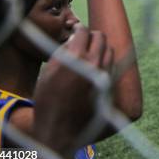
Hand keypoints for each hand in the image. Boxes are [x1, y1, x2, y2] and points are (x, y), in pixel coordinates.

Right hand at [32, 24, 113, 157]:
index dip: (79, 30)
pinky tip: (95, 66)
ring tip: (90, 53)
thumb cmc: (48, 100)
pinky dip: (105, 60)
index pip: (83, 31)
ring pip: (109, 50)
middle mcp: (93, 63)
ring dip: (101, 48)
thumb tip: (75, 37)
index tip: (76, 31)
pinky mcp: (110, 84)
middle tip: (84, 40)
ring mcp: (104, 74)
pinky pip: (111, 64)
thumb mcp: (48, 71)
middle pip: (100, 37)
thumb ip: (63, 51)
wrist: (60, 128)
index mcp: (75, 58)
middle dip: (92, 36)